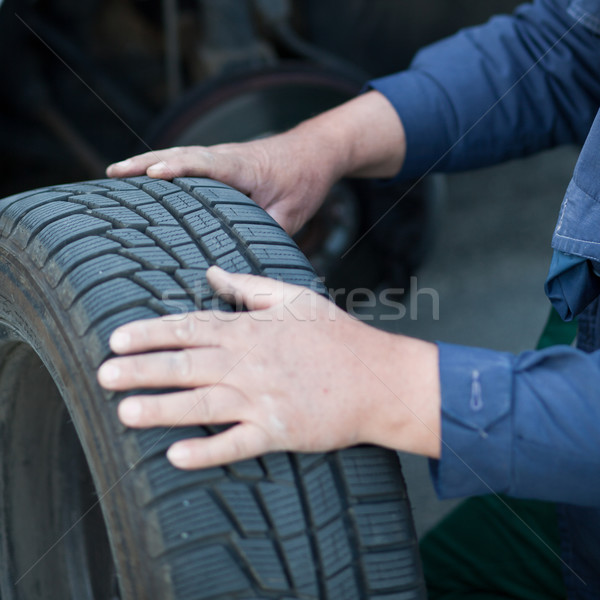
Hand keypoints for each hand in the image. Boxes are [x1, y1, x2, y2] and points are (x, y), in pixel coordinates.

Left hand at [97, 267, 439, 469]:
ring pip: (203, 403)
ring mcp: (264, 398)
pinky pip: (237, 442)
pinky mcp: (280, 431)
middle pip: (187, 364)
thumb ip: (248, 284)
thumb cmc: (336, 335)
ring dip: (162, 409)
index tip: (117, 339)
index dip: (152, 333)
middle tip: (103, 374)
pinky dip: (207, 451)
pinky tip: (177, 456)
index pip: (191, 328)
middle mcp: (251, 363)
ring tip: (124, 412)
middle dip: (142, 369)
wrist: (378, 378)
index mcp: (251, 330)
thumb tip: (211, 270)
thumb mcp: (293, 297)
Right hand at [107, 135, 333, 234]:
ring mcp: (221, 157)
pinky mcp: (220, 163)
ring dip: (148, 162)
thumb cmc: (304, 181)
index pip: (206, 164)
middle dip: (145, 163)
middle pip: (181, 154)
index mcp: (243, 167)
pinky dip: (163, 166)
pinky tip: (145, 179)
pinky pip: (187, 162)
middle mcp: (227, 156)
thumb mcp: (292, 214)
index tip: (152, 174)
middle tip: (113, 173)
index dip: (178, 168)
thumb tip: (240, 260)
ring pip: (179, 155)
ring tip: (115, 174)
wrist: (316, 152)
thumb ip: (264, 233)